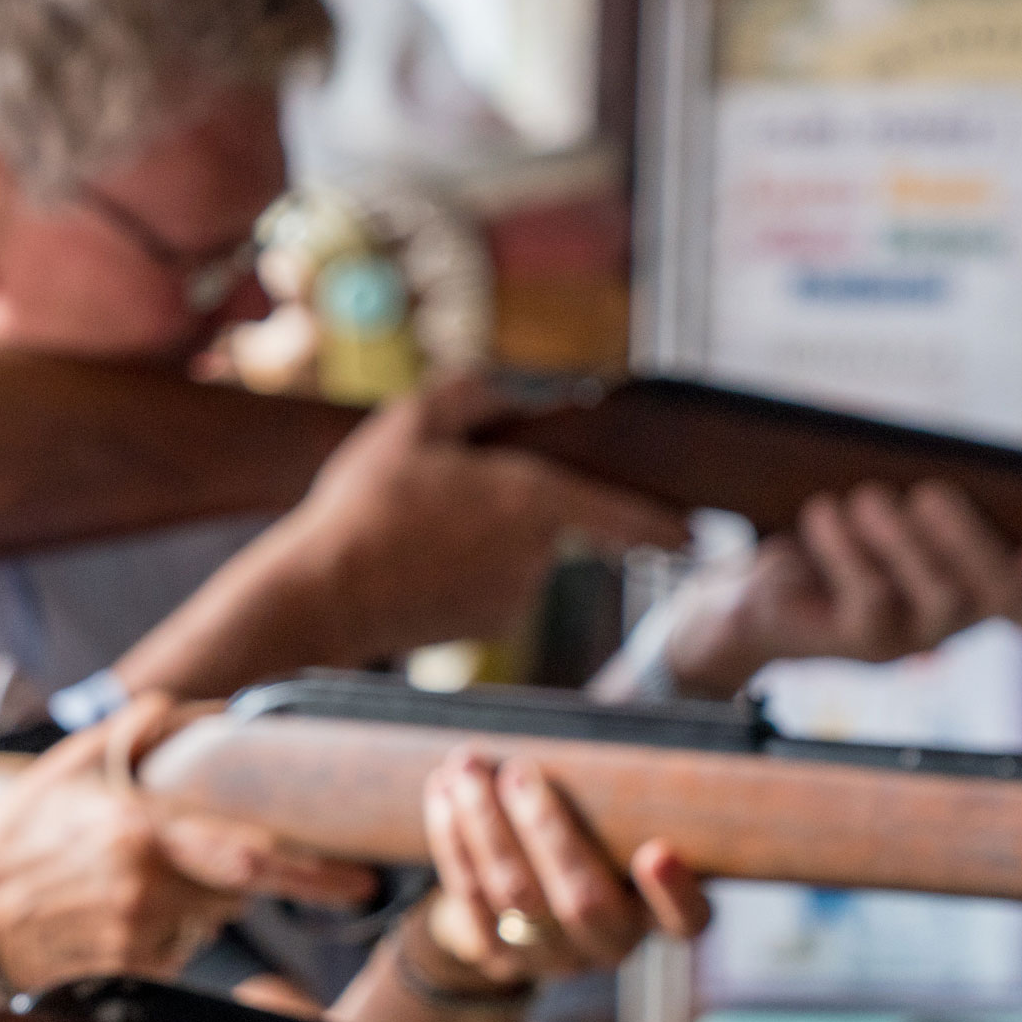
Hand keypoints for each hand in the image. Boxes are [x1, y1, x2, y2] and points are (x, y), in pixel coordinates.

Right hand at [0, 702, 376, 1004]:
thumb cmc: (7, 839)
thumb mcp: (65, 769)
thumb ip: (136, 733)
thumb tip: (205, 709)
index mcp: (137, 833)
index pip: (247, 858)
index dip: (312, 874)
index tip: (363, 883)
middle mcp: (146, 890)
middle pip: (239, 887)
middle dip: (258, 873)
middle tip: (276, 864)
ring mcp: (140, 937)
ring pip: (213, 916)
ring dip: (205, 895)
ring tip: (140, 876)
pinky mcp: (133, 971)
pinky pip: (182, 943)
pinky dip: (173, 923)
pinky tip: (120, 908)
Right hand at [130, 378, 688, 695]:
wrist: (323, 593)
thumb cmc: (365, 505)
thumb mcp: (409, 422)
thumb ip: (469, 393)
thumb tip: (504, 399)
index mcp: (533, 498)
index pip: (620, 512)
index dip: (661, 522)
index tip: (698, 533)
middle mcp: (539, 554)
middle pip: (545, 519)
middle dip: (507, 505)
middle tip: (437, 495)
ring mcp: (517, 596)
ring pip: (516, 555)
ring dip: (482, 541)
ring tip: (413, 532)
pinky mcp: (490, 628)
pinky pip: (493, 589)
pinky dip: (465, 576)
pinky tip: (414, 567)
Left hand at [400, 749, 709, 995]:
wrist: (517, 906)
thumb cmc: (586, 837)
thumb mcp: (617, 820)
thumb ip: (626, 787)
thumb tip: (619, 711)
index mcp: (655, 914)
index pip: (687, 920)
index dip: (675, 892)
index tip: (658, 850)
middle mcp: (609, 944)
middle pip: (581, 900)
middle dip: (546, 831)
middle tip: (519, 773)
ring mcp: (549, 958)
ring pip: (514, 894)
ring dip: (485, 824)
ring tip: (466, 766)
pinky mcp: (494, 954)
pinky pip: (468, 897)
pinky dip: (452, 840)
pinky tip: (442, 793)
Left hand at [658, 482, 1021, 697]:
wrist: (757, 595)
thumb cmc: (832, 539)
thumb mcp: (877, 509)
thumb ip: (914, 488)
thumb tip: (914, 444)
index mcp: (972, 586)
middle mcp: (952, 620)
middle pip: (999, 597)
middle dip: (974, 541)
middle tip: (933, 492)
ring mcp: (908, 637)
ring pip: (940, 597)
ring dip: (904, 540)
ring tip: (869, 496)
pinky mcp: (857, 641)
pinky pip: (869, 596)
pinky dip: (847, 547)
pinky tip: (825, 512)